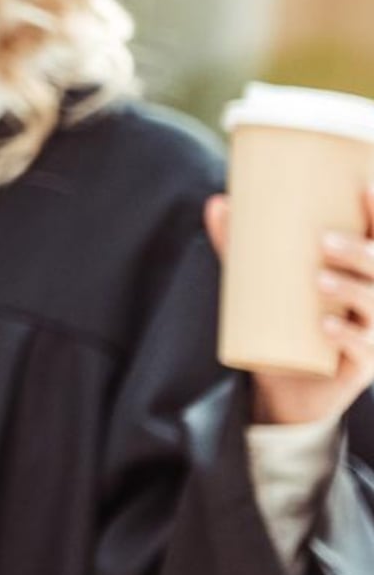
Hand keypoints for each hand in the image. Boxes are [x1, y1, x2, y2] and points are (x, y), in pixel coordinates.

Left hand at [216, 189, 373, 426]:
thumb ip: (241, 245)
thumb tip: (217, 202)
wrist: (289, 386)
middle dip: (361, 252)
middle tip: (323, 242)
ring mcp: (373, 333)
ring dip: (353, 290)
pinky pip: (364, 349)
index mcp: (363, 274)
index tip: (365, 188)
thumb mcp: (264, 281)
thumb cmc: (285, 320)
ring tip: (319, 280)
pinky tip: (328, 328)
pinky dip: (348, 337)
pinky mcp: (360, 365)